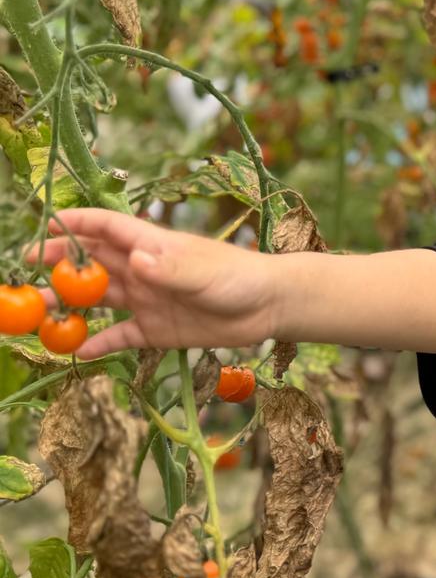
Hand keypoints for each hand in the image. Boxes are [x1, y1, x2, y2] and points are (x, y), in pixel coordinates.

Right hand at [25, 209, 279, 358]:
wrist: (269, 307)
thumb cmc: (240, 277)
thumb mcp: (205, 272)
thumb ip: (170, 268)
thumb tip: (136, 260)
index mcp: (152, 245)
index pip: (106, 227)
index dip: (74, 224)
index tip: (42, 227)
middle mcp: (143, 270)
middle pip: (91, 263)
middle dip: (57, 264)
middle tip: (23, 273)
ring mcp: (148, 300)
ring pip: (97, 300)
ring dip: (68, 306)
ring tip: (36, 316)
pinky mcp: (157, 329)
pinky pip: (120, 336)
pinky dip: (98, 343)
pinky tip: (76, 352)